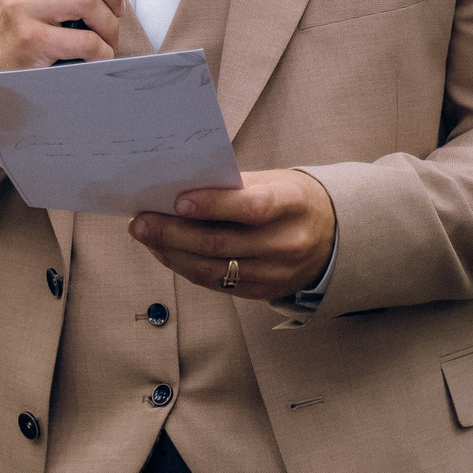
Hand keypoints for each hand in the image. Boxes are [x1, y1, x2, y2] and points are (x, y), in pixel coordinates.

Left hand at [130, 170, 335, 300]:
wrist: (333, 235)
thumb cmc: (290, 200)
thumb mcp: (273, 180)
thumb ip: (231, 186)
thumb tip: (175, 189)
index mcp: (293, 204)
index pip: (252, 207)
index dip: (213, 205)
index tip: (177, 201)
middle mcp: (287, 242)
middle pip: (221, 243)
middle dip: (172, 233)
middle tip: (139, 222)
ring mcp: (276, 273)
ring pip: (213, 269)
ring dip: (171, 253)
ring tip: (144, 236)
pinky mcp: (263, 291)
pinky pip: (216, 283)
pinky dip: (185, 267)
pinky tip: (165, 251)